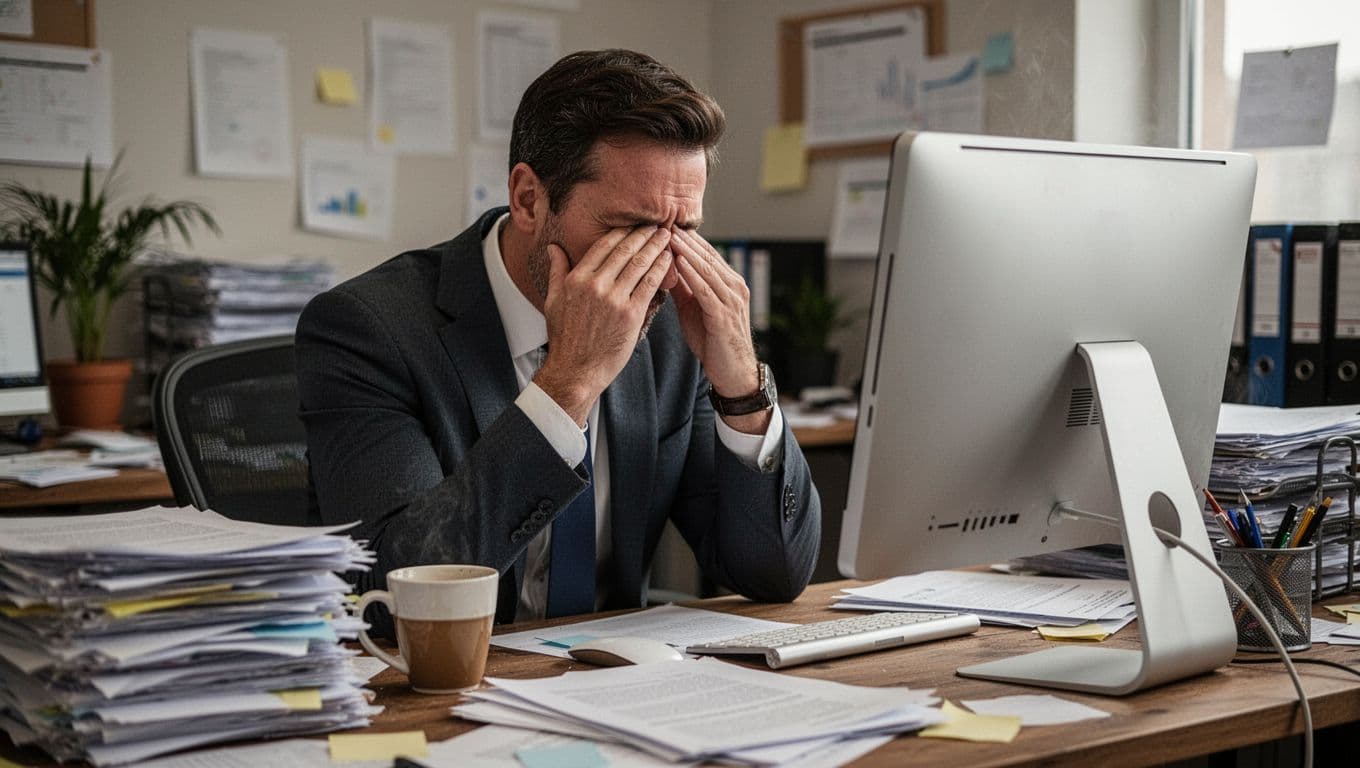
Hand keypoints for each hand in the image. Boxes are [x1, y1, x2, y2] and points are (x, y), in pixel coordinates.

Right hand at [534, 226, 673, 424]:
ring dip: (656, 247)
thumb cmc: (564, 338)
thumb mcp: (553, 301)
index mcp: (577, 279)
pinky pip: (650, 285)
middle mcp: (595, 285)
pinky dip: (661, 269)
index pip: (605, 246)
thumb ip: (557, 271)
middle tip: (658, 223)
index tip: (635, 224)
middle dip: (644, 234)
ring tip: (667, 236)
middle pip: (625, 251)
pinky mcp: (630, 315)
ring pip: (640, 264)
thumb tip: (554, 248)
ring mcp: (614, 300)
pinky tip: (669, 260)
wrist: (575, 371)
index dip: (623, 232)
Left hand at [669, 229, 768, 432]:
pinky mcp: (724, 315)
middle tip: (665, 222)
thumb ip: (683, 288)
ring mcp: (732, 300)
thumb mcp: (694, 309)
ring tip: (668, 236)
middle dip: (686, 239)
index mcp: (728, 283)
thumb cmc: (713, 341)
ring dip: (686, 252)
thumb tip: (664, 268)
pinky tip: (678, 262)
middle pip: (707, 256)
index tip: (666, 225)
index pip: (706, 254)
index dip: (688, 239)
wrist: (733, 372)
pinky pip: (706, 289)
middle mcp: (734, 286)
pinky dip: (691, 274)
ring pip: (706, 269)